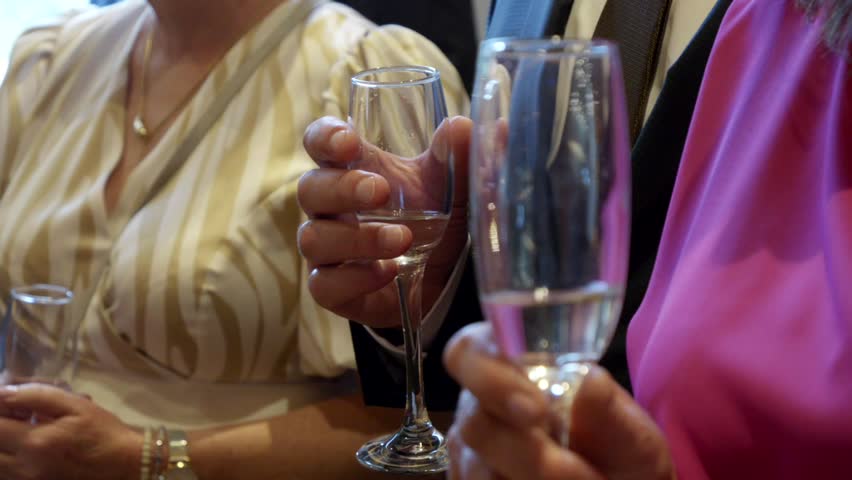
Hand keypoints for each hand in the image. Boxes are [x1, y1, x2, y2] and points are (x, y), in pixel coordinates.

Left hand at [0, 384, 140, 479]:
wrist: (124, 463)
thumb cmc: (103, 431)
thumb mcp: (76, 405)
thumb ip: (38, 396)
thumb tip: (4, 391)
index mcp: (36, 441)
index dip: (0, 409)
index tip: (10, 402)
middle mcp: (25, 466)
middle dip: (0, 427)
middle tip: (17, 416)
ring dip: (2, 444)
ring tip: (21, 431)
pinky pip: (7, 473)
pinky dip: (9, 459)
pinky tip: (27, 448)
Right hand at [298, 115, 470, 326]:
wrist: (442, 277)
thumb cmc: (433, 217)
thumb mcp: (451, 186)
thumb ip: (456, 156)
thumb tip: (463, 127)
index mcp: (353, 168)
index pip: (319, 142)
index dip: (324, 138)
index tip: (348, 142)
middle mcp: (331, 207)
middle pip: (310, 188)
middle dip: (342, 188)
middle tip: (379, 191)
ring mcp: (327, 249)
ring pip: (314, 238)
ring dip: (357, 238)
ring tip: (402, 239)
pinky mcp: (332, 288)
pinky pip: (323, 285)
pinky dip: (355, 278)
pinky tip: (388, 272)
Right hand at [443, 323, 675, 479]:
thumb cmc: (621, 451)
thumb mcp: (629, 431)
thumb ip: (607, 410)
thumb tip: (589, 384)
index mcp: (512, 362)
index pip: (470, 351)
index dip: (491, 378)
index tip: (536, 411)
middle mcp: (481, 401)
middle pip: (474, 422)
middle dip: (526, 452)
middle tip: (576, 471)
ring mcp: (472, 448)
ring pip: (478, 469)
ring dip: (531, 479)